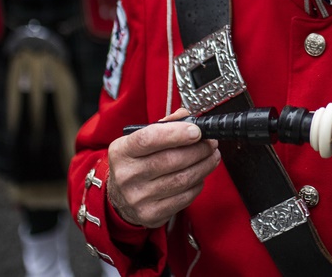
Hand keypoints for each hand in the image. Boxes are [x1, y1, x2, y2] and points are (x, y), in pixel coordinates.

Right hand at [106, 108, 220, 227]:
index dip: (176, 133)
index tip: (197, 130)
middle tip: (211, 143)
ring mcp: (138, 197)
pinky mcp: (151, 214)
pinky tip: (200, 176)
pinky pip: (185, 197)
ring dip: (204, 166)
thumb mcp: (139, 140)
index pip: (148, 139)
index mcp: (122, 151)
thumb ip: (163, 126)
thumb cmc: (135, 163)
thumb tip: (187, 117)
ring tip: (212, 156)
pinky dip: (198, 184)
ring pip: (182, 179)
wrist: (119, 198)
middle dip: (199, 149)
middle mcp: (127, 175)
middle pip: (171, 160)